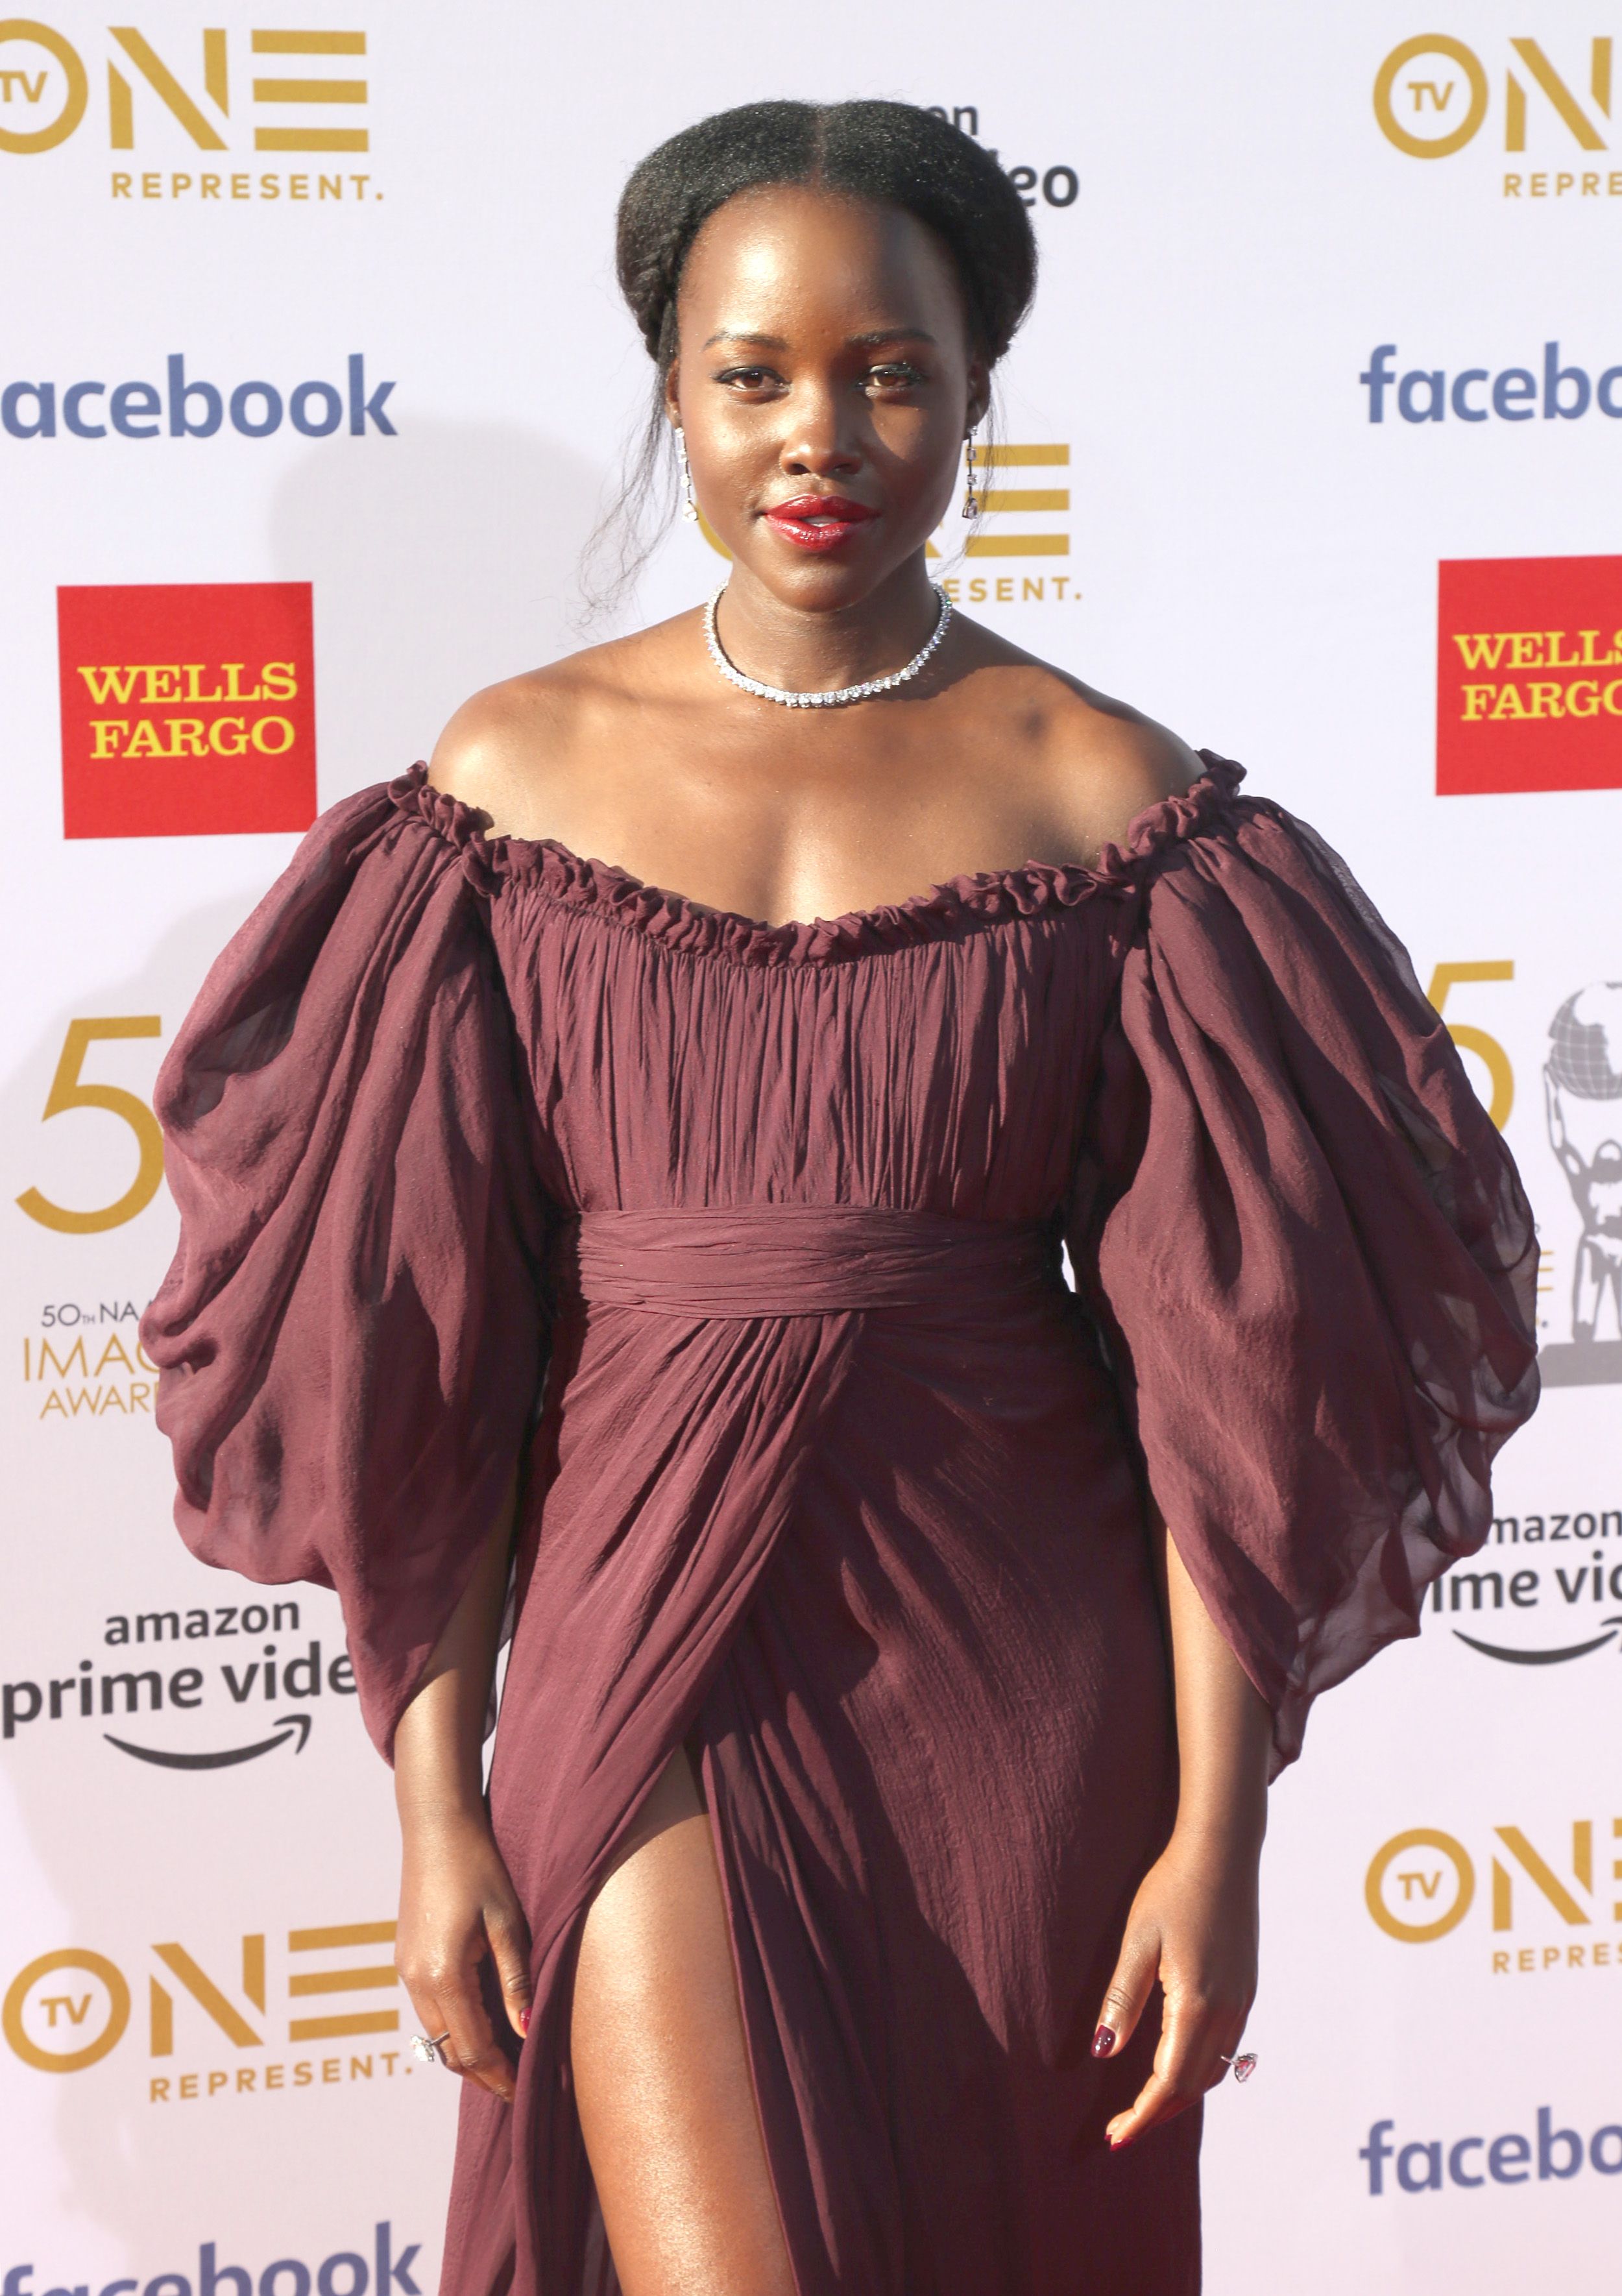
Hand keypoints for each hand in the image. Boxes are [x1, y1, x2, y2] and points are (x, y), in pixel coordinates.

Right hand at [395, 1809, 532, 2102]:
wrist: (436, 1826)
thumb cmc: (479, 1867)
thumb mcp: (507, 1924)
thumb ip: (516, 1982)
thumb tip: (526, 2033)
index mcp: (443, 1976)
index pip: (473, 2049)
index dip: (500, 2076)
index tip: (525, 2093)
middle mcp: (416, 1981)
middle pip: (449, 2052)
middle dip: (483, 2073)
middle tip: (517, 2086)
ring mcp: (405, 1971)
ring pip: (435, 2035)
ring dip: (467, 2052)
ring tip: (504, 2060)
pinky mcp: (404, 1958)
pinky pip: (428, 2010)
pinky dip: (453, 2026)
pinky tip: (480, 2021)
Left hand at [1092, 1828, 1258, 2149]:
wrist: (1223, 1852)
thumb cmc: (1173, 1889)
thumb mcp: (1138, 1942)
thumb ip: (1122, 2000)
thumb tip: (1104, 2052)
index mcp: (1198, 2004)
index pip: (1169, 2082)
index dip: (1142, 2115)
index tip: (1115, 2137)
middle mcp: (1227, 2011)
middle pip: (1193, 2087)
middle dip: (1157, 2115)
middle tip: (1120, 2130)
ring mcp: (1242, 2001)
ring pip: (1213, 2071)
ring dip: (1178, 2095)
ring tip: (1143, 2107)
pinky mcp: (1245, 1988)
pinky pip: (1224, 2048)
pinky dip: (1198, 2070)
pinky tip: (1174, 2065)